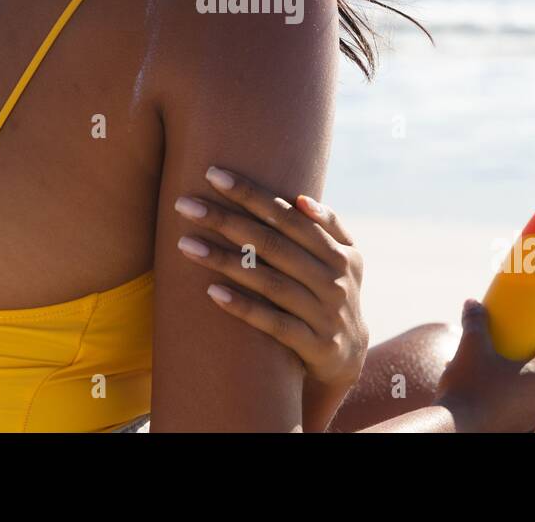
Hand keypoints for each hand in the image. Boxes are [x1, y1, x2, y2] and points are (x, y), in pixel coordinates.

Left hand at [174, 166, 367, 392]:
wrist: (349, 358)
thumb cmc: (331, 294)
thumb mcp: (344, 260)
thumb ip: (329, 227)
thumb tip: (300, 199)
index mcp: (341, 253)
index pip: (289, 216)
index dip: (252, 194)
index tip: (213, 175)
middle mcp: (335, 280)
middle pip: (273, 245)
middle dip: (226, 221)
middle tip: (185, 205)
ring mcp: (325, 314)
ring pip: (269, 282)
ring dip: (225, 261)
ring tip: (185, 244)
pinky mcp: (314, 345)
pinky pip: (274, 323)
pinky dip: (244, 307)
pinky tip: (212, 292)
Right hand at [433, 298, 534, 432]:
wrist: (456, 429)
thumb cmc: (469, 387)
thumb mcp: (471, 347)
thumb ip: (475, 322)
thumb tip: (472, 303)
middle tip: (530, 333)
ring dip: (526, 368)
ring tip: (507, 356)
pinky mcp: (521, 425)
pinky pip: (523, 400)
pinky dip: (514, 386)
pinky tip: (494, 381)